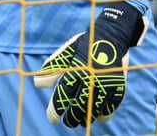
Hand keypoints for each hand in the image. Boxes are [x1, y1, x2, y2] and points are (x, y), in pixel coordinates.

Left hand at [34, 1, 148, 127]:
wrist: (111, 34)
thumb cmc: (84, 45)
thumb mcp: (66, 52)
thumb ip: (52, 68)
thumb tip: (37, 84)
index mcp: (76, 68)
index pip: (64, 94)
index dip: (56, 109)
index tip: (53, 119)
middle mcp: (92, 77)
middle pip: (80, 106)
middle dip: (72, 118)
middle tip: (68, 123)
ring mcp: (107, 82)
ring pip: (96, 109)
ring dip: (87, 118)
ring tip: (81, 121)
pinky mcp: (119, 84)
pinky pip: (112, 106)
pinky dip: (105, 114)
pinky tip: (99, 116)